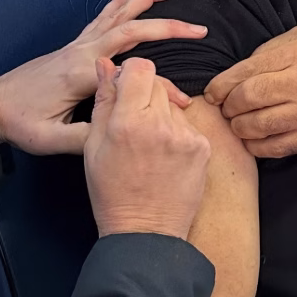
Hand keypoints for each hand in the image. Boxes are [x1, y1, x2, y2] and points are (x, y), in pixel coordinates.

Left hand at [0, 0, 206, 155]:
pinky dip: (126, 2)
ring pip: (117, 11)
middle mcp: (83, 50)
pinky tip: (137, 0)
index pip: (132, 69)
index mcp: (82, 72)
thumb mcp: (51, 139)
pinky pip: (105, 16)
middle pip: (131, 25)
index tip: (182, 101)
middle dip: (167, 23)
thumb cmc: (19, 123)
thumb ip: (86, 138)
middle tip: (199, 27)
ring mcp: (78, 44)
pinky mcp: (74, 45)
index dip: (162, 84)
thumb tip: (119, 139)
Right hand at [85, 58, 210, 238]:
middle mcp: (159, 124)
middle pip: (157, 83)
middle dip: (144, 95)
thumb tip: (106, 64)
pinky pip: (187, 125)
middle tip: (134, 122)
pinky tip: (165, 157)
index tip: (125, 89)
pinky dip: (176, 133)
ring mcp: (185, 136)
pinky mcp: (202, 147)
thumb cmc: (112, 191)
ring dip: (161, 114)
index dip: (130, 74)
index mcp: (126, 122)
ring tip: (149, 145)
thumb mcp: (94, 146)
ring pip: (173, 104)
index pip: (139, 68)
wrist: (145, 231)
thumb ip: (103, 100)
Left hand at [204, 26, 296, 158]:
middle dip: (229, 106)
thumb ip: (270, 49)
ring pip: (256, 126)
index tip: (212, 93)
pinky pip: (273, 148)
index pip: (246, 72)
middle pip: (248, 99)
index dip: (221, 85)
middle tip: (226, 107)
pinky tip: (253, 137)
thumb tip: (238, 70)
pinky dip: (255, 145)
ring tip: (239, 121)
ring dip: (239, 126)